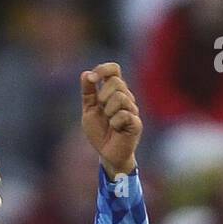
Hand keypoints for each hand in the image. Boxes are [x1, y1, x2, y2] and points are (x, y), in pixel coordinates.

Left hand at [80, 62, 142, 176]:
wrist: (107, 154)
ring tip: (109, 122)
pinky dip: (114, 123)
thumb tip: (86, 74)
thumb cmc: (100, 132)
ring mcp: (132, 109)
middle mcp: (126, 97)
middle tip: (102, 111)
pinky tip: (115, 129)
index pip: (114, 69)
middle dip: (103, 96)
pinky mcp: (136, 123)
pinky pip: (124, 114)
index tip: (92, 79)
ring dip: (108, 111)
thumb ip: (88, 93)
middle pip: (116, 82)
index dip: (103, 69)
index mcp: (114, 91)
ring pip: (120, 97)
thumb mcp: (89, 110)